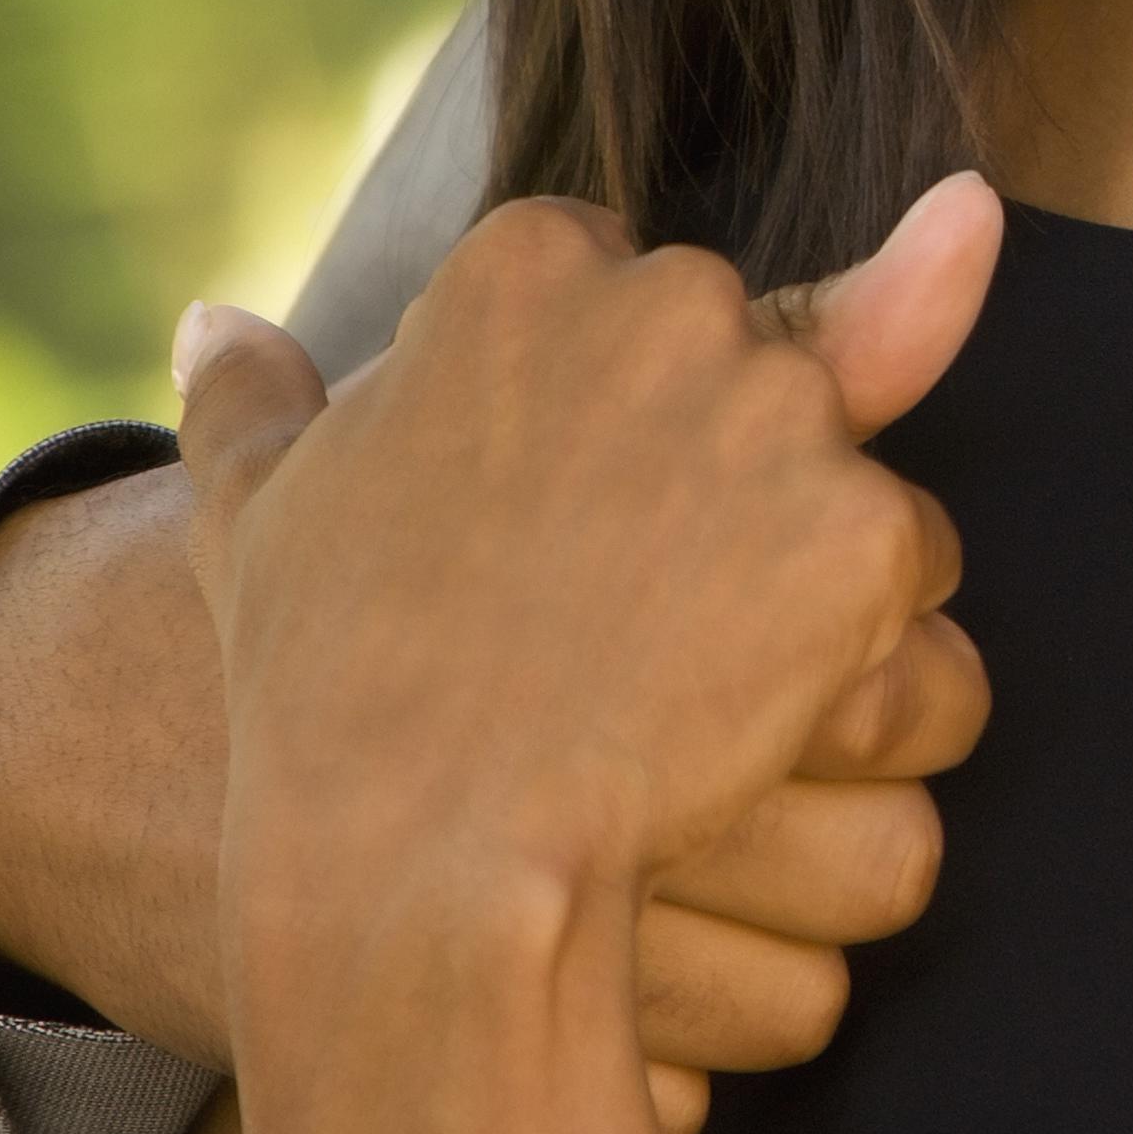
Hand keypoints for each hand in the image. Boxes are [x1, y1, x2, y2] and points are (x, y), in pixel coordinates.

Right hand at [0, 190, 994, 1106]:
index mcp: (526, 274)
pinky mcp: (869, 530)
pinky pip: (918, 581)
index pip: (617, 281)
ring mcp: (780, 414)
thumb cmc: (321, 693)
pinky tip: (754, 726)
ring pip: (859, 470)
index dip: (593, 409)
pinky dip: (866, 657)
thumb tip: (214, 313)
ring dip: (810, 568)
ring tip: (690, 681)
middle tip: (626, 606)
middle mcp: (670, 308)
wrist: (415, 859)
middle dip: (721, 474)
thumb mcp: (268, 513)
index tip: (551, 507)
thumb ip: (257, 395)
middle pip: (761, 361)